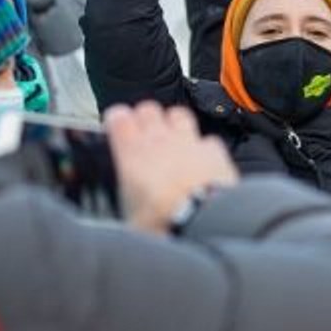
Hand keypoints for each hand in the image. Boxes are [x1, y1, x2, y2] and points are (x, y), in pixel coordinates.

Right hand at [105, 101, 238, 234]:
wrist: (202, 220)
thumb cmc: (163, 220)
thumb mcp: (130, 218)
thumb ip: (125, 206)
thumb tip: (124, 217)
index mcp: (131, 153)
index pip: (118, 117)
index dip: (117, 120)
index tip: (117, 128)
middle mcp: (159, 140)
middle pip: (148, 109)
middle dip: (145, 118)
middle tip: (144, 135)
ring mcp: (189, 141)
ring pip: (178, 114)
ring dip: (174, 124)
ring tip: (173, 141)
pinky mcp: (214, 151)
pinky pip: (207, 139)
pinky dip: (204, 147)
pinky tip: (202, 161)